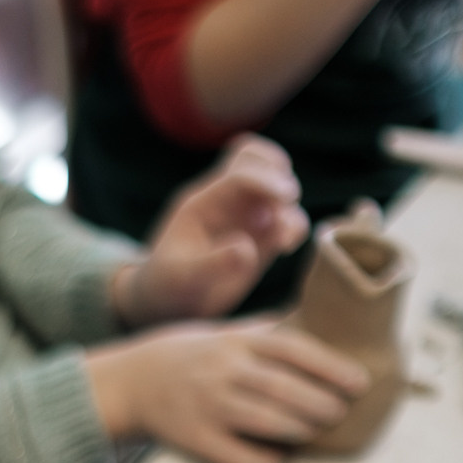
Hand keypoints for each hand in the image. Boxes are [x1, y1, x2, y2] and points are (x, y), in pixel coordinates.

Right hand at [84, 319, 368, 462]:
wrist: (129, 381)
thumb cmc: (189, 356)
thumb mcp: (225, 332)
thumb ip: (270, 332)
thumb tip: (328, 324)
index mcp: (235, 340)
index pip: (293, 349)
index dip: (331, 366)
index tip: (359, 382)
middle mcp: (222, 370)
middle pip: (286, 390)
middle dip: (323, 405)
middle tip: (340, 412)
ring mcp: (207, 406)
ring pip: (270, 424)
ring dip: (302, 430)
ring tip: (314, 430)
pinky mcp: (195, 439)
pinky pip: (242, 459)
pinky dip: (268, 462)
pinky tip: (276, 456)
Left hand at [115, 136, 309, 325]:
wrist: (168, 302)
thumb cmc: (168, 285)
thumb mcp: (182, 278)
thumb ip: (211, 264)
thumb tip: (246, 249)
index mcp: (203, 201)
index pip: (239, 171)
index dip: (265, 178)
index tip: (285, 198)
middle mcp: (226, 203)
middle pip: (259, 160)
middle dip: (280, 178)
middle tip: (283, 208)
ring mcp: (245, 218)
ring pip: (278, 189)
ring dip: (290, 208)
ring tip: (282, 241)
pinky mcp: (261, 238)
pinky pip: (287, 219)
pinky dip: (295, 227)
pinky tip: (284, 248)